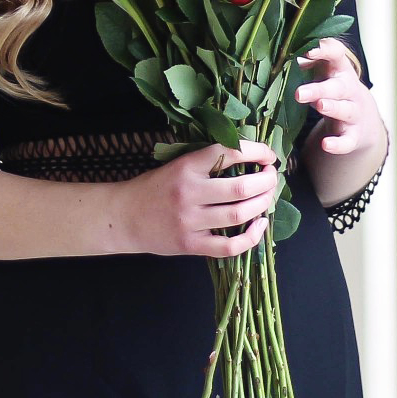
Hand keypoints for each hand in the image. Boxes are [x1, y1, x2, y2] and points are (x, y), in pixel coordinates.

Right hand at [116, 142, 279, 256]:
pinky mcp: (191, 245)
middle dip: (266, 181)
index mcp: (186, 167)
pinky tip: (260, 225)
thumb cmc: (154, 188)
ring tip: (268, 197)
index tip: (269, 155)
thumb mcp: (176, 165)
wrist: (123, 218)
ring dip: (262, 205)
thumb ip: (207, 163)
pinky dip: (252, 237)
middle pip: (240, 188)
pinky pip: (230, 246)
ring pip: (239, 215)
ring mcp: (190, 221)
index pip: (229, 152)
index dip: (257, 151)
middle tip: (273, 177)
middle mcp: (189, 193)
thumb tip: (250, 158)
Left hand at [293, 38, 382, 155]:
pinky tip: (326, 144)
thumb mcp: (323, 73)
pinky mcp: (354, 134)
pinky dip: (338, 144)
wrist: (362, 117)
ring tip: (319, 106)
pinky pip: (348, 140)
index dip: (324, 50)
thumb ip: (306, 63)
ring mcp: (354, 112)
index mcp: (340, 69)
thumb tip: (283, 55)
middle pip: (338, 87)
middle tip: (299, 93)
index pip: (337, 54)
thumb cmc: (332, 88)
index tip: (308, 50)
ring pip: (346, 110)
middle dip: (319, 89)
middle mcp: (350, 89)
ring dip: (332, 108)